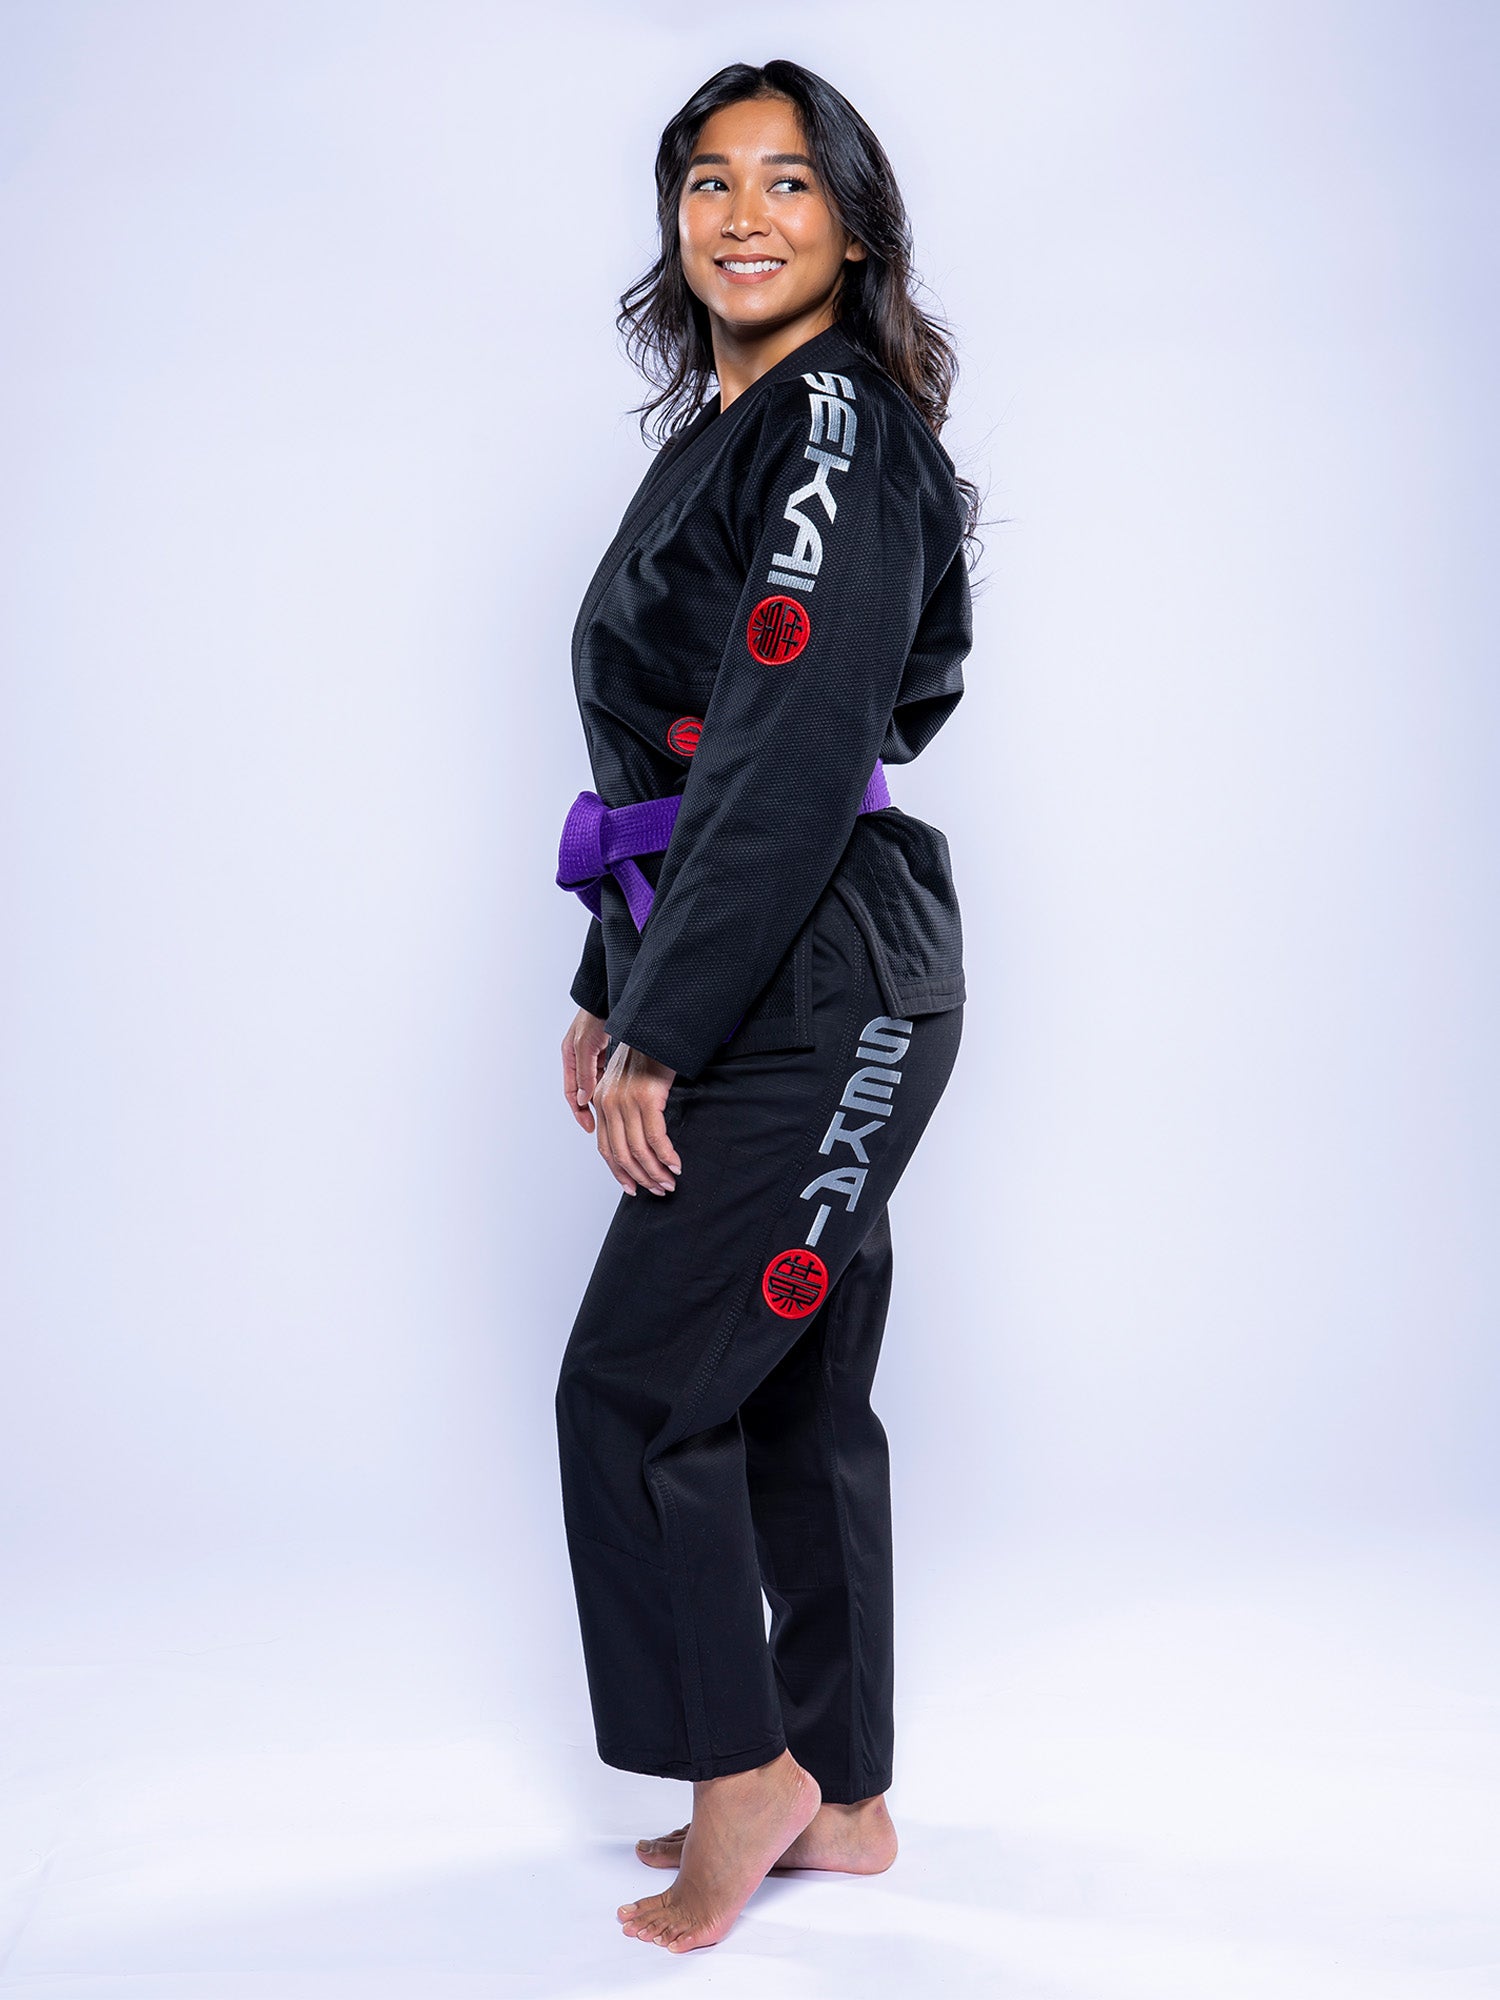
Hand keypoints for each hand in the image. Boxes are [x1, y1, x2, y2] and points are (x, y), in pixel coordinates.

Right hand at [562, 1007, 611, 1134]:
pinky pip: (606, 1073)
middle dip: (590, 1108)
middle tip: (602, 1124)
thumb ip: (584, 1073)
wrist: (610, 996)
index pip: (570, 1092)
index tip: (589, 1126)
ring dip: (602, 1096)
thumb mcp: (586, 1046)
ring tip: (613, 1112)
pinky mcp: (605, 1050)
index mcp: (569, 1057)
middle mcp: (579, 1057)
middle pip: (582, 1090)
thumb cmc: (594, 1016)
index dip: (578, 1111)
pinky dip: (611, 1083)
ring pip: (595, 1083)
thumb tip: (581, 1098)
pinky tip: (621, 1092)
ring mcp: (592, 1054)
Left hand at [594, 1038, 680, 1196]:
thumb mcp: (626, 1081)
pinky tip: (676, 1165)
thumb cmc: (646, 1054)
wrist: (655, 1027)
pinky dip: (666, 1155)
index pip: (605, 1148)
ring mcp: (626, 1101)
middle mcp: (608, 1103)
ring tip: (669, 1183)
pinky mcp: (646, 1098)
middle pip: (621, 1154)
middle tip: (659, 1190)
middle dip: (641, 1178)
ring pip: (638, 1149)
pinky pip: (655, 1137)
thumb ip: (624, 1107)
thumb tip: (635, 1139)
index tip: (633, 1188)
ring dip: (655, 1171)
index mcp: (601, 1102)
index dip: (619, 1173)